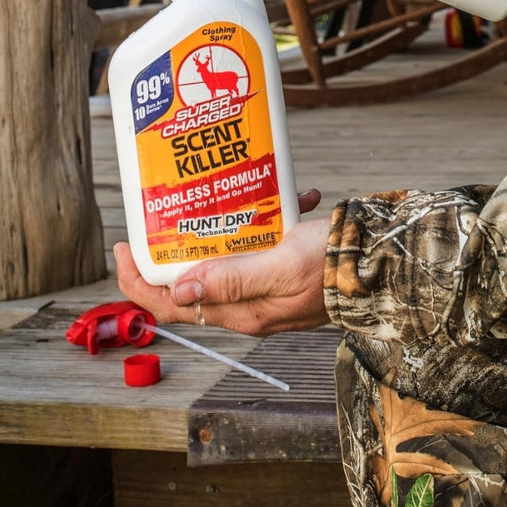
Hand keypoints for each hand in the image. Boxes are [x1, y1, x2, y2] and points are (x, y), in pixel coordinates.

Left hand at [114, 189, 331, 336]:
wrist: (383, 265)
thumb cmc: (335, 265)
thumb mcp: (279, 266)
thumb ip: (230, 279)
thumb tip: (180, 291)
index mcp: (244, 311)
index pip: (172, 307)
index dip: (139, 281)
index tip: (123, 248)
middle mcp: (250, 306)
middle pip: (193, 282)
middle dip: (178, 247)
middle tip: (171, 209)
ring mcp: (268, 291)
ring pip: (226, 260)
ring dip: (226, 228)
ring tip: (234, 194)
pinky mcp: (286, 274)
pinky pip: (262, 248)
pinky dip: (268, 222)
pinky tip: (288, 198)